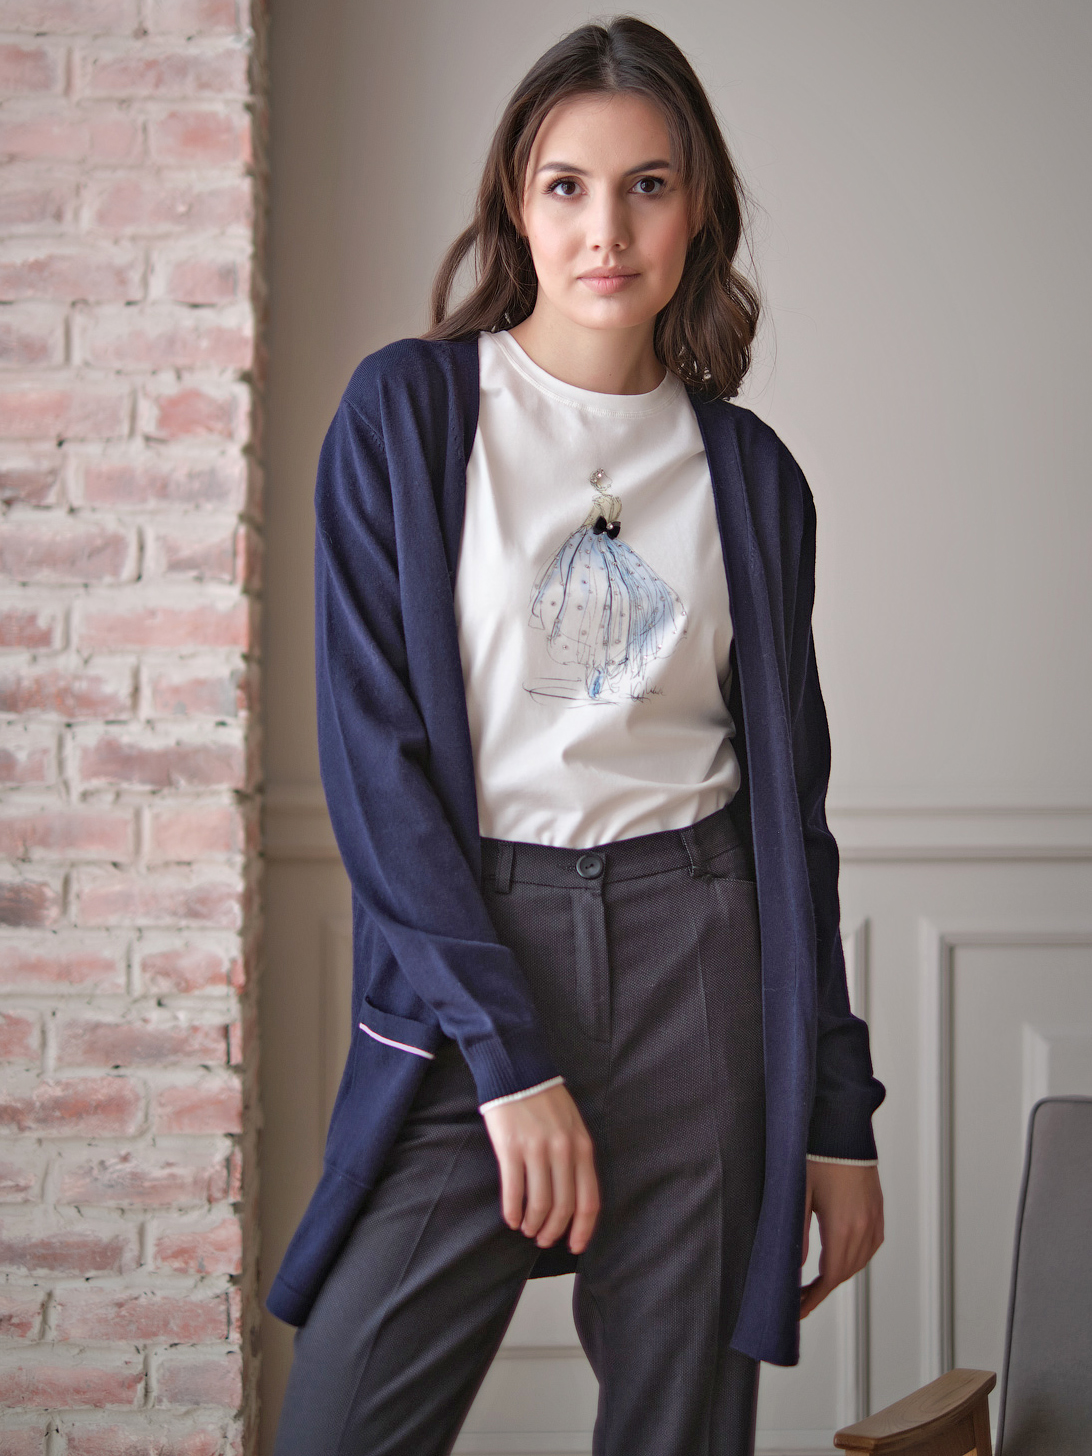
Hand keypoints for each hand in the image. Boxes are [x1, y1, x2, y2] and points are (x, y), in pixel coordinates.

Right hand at [481, 1084, 599, 1254]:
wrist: (517, 1069)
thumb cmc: (545, 1099)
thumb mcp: (573, 1124)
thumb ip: (577, 1155)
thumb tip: (574, 1195)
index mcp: (582, 1146)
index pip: (589, 1200)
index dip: (583, 1229)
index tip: (574, 1246)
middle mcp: (563, 1150)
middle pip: (564, 1206)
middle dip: (554, 1231)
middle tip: (544, 1240)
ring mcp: (536, 1149)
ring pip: (539, 1203)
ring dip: (533, 1224)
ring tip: (526, 1229)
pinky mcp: (511, 1147)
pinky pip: (514, 1190)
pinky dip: (513, 1211)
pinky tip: (511, 1218)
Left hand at [799, 1160, 883, 1318]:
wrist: (844, 1128)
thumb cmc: (817, 1156)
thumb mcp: (798, 1193)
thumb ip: (798, 1233)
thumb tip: (794, 1267)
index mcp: (843, 1227)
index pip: (830, 1277)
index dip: (813, 1297)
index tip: (797, 1308)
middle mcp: (864, 1228)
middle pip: (844, 1273)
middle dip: (822, 1290)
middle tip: (800, 1299)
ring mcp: (875, 1219)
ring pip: (859, 1262)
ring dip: (838, 1275)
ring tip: (814, 1283)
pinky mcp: (878, 1211)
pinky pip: (870, 1246)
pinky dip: (855, 1259)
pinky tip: (839, 1259)